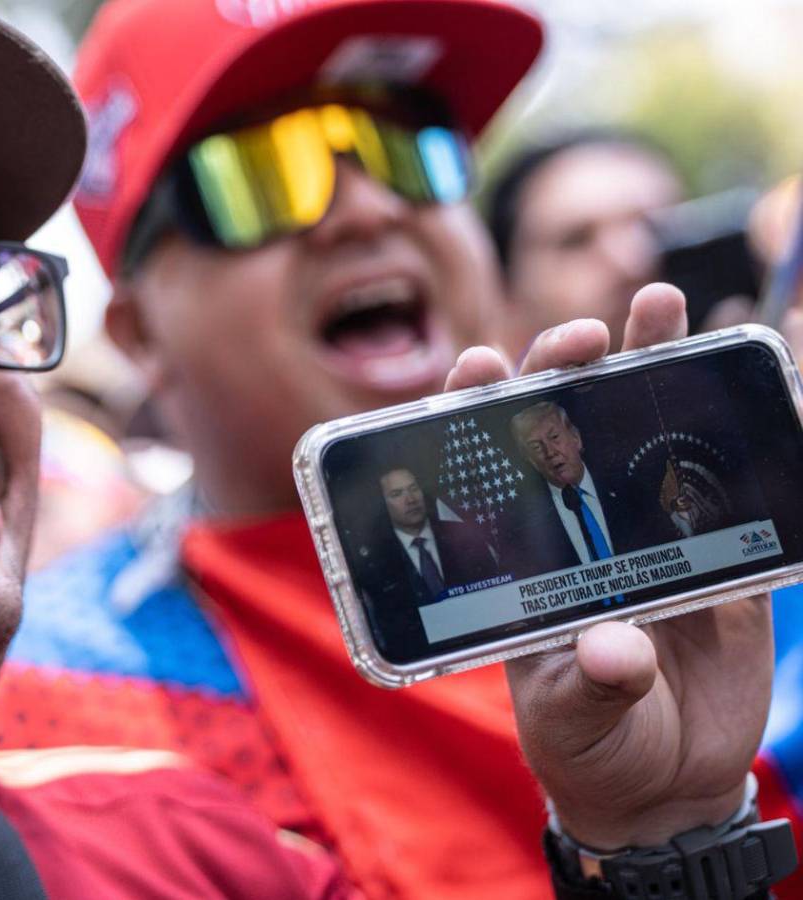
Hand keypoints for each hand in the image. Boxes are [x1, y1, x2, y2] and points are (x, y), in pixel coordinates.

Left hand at [446, 283, 772, 849]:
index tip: (483, 365)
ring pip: (643, 437)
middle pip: (564, 431)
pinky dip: (739, 432)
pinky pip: (727, 485)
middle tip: (583, 338)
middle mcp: (576, 532)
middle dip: (566, 372)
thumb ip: (588, 684)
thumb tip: (619, 649)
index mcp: (521, 559)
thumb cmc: (590, 746)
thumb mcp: (573, 720)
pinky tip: (746, 376)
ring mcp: (645, 536)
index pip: (484, 468)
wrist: (664, 784)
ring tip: (660, 305)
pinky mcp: (716, 555)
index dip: (476, 411)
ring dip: (651, 368)